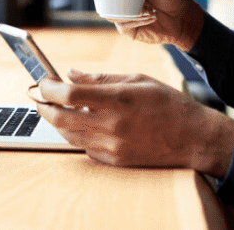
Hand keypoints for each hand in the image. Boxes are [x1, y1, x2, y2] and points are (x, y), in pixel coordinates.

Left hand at [36, 70, 233, 176]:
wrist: (193, 139)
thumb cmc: (168, 104)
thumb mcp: (137, 80)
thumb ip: (101, 78)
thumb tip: (71, 73)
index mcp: (118, 100)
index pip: (70, 95)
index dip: (49, 88)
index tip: (43, 81)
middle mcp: (112, 125)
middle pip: (61, 118)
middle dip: (43, 106)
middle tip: (40, 96)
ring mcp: (112, 147)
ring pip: (69, 135)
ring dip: (57, 120)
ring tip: (59, 106)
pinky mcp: (114, 161)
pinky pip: (84, 146)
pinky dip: (77, 133)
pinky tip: (83, 121)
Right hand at [108, 0, 203, 50]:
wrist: (183, 16)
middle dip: (123, 1)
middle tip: (145, 3)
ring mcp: (122, 14)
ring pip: (113, 14)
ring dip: (133, 12)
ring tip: (151, 10)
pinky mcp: (127, 29)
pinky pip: (123, 25)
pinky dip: (137, 21)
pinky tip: (151, 17)